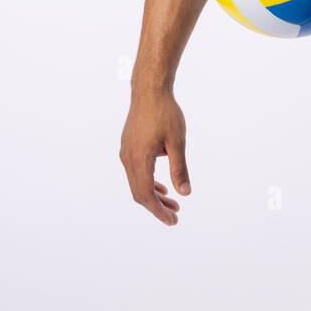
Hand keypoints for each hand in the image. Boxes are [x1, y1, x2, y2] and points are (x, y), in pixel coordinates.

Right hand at [120, 89, 190, 225]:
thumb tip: (185, 193)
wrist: (149, 90)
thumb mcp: (177, 142)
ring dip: (154, 195)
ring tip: (173, 203)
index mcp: (139, 158)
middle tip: (175, 216)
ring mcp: (126, 152)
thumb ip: (179, 168)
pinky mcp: (128, 147)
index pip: (146, 194)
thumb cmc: (165, 113)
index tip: (172, 220)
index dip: (158, 210)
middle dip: (157, 206)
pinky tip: (161, 187)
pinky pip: (135, 172)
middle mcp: (128, 158)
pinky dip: (148, 182)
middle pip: (139, 192)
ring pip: (137, 183)